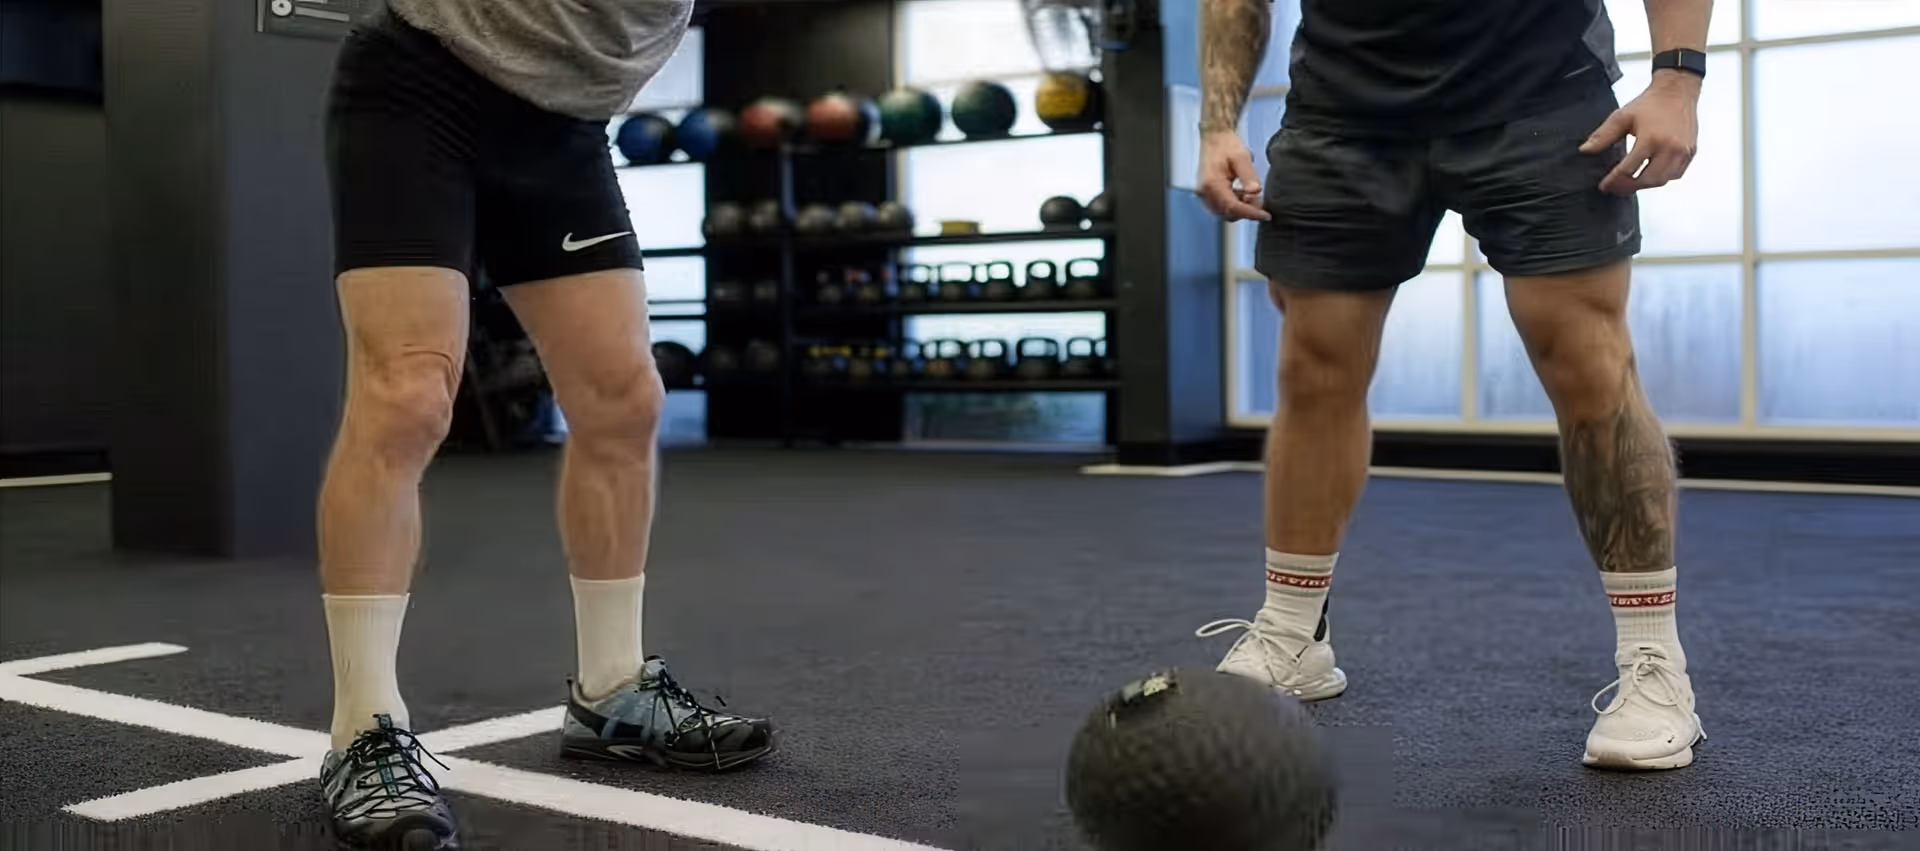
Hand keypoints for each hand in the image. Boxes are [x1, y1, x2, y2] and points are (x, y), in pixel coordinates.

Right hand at [1195, 130, 1270, 220]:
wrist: (1214, 136)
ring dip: (1240, 208)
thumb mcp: (1241, 157)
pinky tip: (1242, 193)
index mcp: (1212, 183)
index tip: (1265, 215)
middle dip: (1246, 211)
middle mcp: (1204, 192)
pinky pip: (1221, 206)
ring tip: (1250, 194)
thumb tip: (1255, 192)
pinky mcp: (1206, 193)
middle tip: (1260, 201)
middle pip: (1227, 213)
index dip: (1251, 213)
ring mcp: (1204, 194)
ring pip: (1224, 212)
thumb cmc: (1226, 144)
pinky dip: (1234, 204)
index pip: (1232, 207)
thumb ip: (1248, 176)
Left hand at [1580, 72, 1700, 194]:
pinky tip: (1647, 175)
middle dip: (1628, 187)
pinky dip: (1660, 179)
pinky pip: (1675, 174)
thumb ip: (1603, 135)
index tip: (1604, 186)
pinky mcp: (1691, 152)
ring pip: (1662, 181)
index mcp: (1651, 139)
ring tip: (1629, 182)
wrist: (1677, 90)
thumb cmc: (1650, 103)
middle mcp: (1670, 148)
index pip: (1628, 170)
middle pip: (1647, 180)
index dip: (1614, 181)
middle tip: (1614, 187)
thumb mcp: (1622, 117)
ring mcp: (1683, 152)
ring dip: (1644, 185)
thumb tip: (1585, 150)